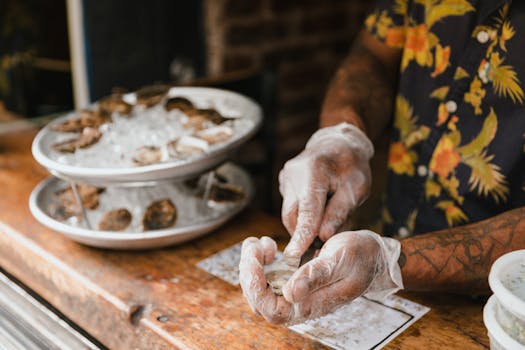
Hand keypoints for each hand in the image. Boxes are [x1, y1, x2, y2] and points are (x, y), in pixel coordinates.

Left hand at [238, 231, 402, 324]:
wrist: (371, 253)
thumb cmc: (360, 257)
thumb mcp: (340, 261)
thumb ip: (316, 277)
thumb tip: (290, 293)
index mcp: (313, 305)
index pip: (273, 311)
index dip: (257, 290)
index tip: (254, 263)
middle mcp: (300, 303)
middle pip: (259, 301)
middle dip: (249, 272)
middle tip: (254, 244)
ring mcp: (294, 293)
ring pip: (259, 288)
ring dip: (251, 265)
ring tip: (260, 242)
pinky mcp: (291, 280)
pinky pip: (265, 277)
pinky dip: (259, 260)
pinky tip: (268, 244)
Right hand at [279, 123, 373, 260]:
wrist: (338, 144)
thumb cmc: (352, 166)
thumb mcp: (356, 189)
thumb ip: (339, 212)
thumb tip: (323, 236)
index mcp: (314, 171)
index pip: (307, 210)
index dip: (302, 234)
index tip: (295, 255)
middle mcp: (293, 173)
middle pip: (293, 214)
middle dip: (304, 234)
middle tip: (321, 246)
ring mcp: (285, 177)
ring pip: (289, 213)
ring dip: (303, 225)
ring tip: (323, 225)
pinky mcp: (283, 182)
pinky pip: (290, 206)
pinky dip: (301, 215)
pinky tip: (317, 211)